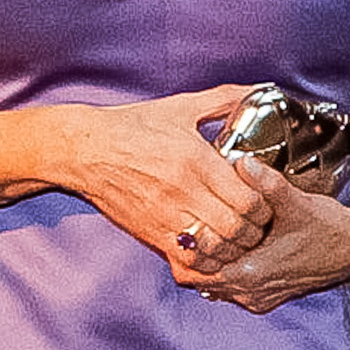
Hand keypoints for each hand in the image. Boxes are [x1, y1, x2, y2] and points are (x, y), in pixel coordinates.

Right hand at [2, 84, 270, 264]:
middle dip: (254, 232)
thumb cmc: (133, 126)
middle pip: (238, 228)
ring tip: (236, 241)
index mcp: (198, 159)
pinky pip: (187, 259)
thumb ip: (224, 99)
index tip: (264, 203)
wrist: (85, 149)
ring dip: (233, 249)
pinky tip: (209, 252)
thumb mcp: (181, 107)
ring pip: (215, 248)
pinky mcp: (150, 233)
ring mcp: (166, 216)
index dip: (265, 207)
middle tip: (256, 226)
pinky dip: (205, 262)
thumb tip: (258, 88)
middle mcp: (185, 190)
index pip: (249, 197)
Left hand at [180, 172, 349, 313]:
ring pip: (215, 284)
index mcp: (249, 274)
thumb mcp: (295, 202)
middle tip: (193, 222)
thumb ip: (265, 183)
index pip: (192, 271)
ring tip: (211, 232)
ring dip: (210, 262)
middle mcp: (249, 292)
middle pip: (199, 278)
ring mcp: (258, 297)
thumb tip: (241, 162)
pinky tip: (233, 247)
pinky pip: (233, 288)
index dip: (184, 247)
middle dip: (194, 253)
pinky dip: (227, 270)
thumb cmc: (329, 228)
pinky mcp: (268, 296)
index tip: (184, 222)